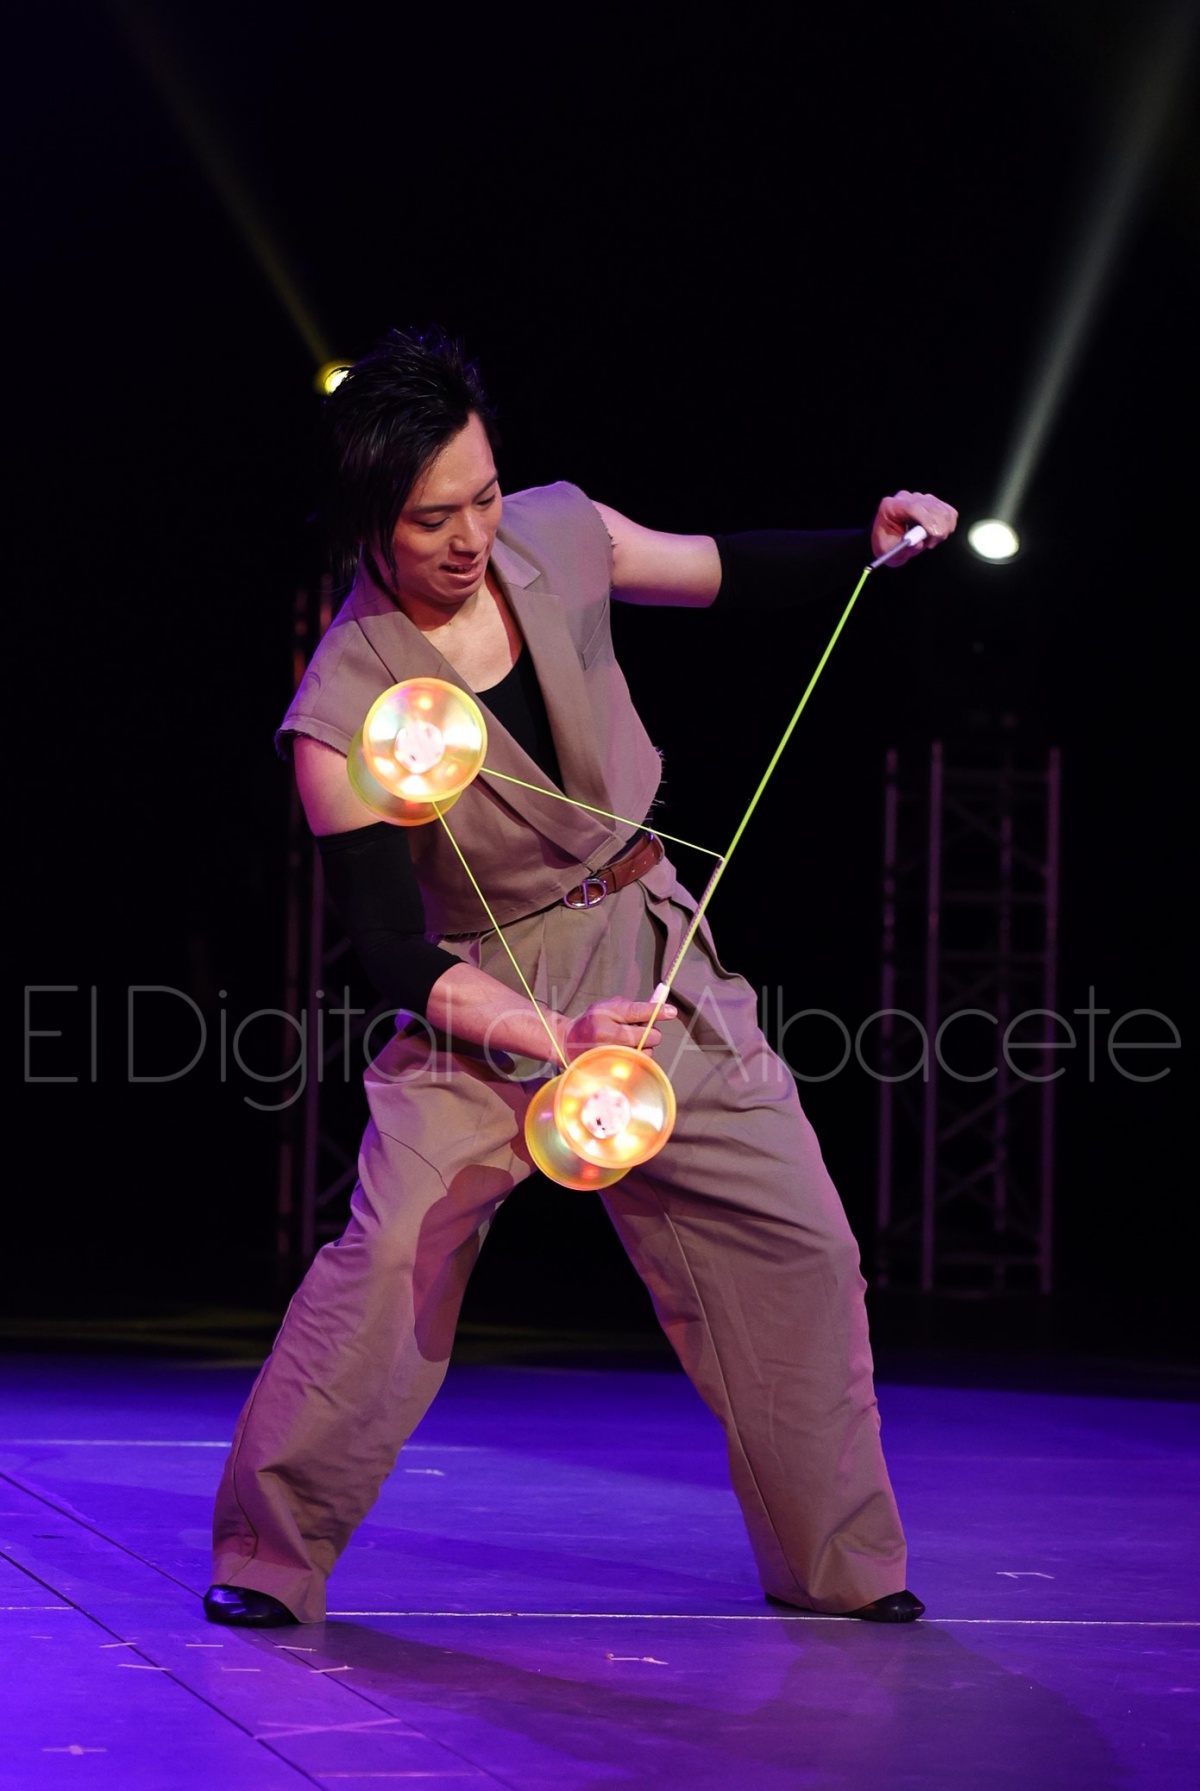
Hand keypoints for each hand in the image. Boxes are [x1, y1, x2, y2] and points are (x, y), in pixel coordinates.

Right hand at [561, 996, 676, 1059]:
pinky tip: (628, 1053)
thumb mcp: (606, 1007)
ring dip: (646, 1047)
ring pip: (646, 1051)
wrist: (566, 1043)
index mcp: (604, 1014)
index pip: (636, 1011)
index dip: (656, 1011)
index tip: (671, 1011)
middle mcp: (605, 1034)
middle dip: (652, 1032)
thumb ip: (630, 1008)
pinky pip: (638, 1064)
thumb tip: (657, 1011)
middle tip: (644, 1030)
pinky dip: (639, 1058)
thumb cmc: (591, 1023)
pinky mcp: (611, 1068)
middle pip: (647, 1035)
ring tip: (630, 1043)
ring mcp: (609, 1054)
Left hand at [870, 491, 958, 565]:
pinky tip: (936, 534)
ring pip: (943, 511)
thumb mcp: (890, 551)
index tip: (934, 534)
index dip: (926, 520)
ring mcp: (921, 498)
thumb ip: (903, 548)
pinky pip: (949, 513)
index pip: (913, 507)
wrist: (891, 541)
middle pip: (931, 507)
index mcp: (890, 506)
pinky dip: (948, 526)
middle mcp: (906, 498)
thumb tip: (919, 543)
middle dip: (937, 529)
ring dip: (942, 530)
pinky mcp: (934, 502)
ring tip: (929, 541)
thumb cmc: (888, 545)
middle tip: (930, 545)